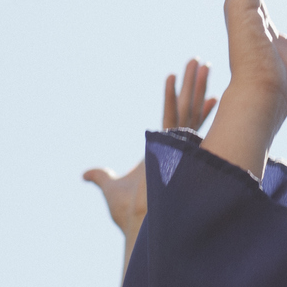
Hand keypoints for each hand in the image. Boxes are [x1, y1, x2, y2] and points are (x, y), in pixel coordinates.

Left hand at [84, 59, 219, 240]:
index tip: (197, 89)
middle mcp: (173, 145)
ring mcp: (176, 145)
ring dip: (192, 85)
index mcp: (162, 150)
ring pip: (186, 108)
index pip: (177, 120)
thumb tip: (86, 175)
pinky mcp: (172, 148)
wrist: (138, 224)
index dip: (187, 103)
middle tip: (200, 62)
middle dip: (194, 86)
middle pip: (186, 109)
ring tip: (199, 62)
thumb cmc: (128, 213)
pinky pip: (174, 117)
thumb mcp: (110, 189)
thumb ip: (101, 178)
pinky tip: (174, 78)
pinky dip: (173, 98)